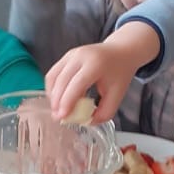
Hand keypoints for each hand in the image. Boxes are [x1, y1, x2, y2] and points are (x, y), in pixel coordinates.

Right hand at [46, 22, 161, 123]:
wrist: (121, 51)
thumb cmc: (120, 73)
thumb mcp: (118, 94)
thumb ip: (105, 111)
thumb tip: (87, 122)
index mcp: (96, 64)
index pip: (77, 83)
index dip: (67, 101)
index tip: (63, 116)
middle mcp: (81, 56)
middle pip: (62, 80)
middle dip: (57, 101)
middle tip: (58, 117)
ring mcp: (71, 54)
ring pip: (53, 76)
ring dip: (52, 95)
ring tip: (57, 110)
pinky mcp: (66, 56)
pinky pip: (54, 73)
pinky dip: (53, 88)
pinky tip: (58, 99)